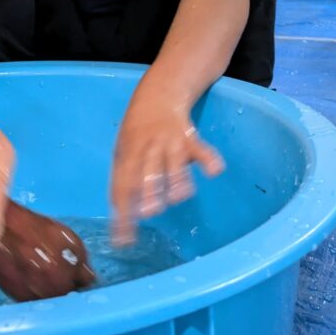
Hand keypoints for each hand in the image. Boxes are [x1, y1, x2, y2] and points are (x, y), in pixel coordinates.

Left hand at [111, 99, 224, 245]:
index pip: (122, 185)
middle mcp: (148, 148)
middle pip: (147, 172)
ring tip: (177, 197)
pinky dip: (209, 159)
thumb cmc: (137, 132)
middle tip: (149, 213)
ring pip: (173, 163)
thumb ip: (125, 181)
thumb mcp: (123, 151)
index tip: (124, 240)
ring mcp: (169, 142)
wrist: (158, 94)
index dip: (122, 213)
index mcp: (128, 154)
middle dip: (149, 193)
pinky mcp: (189, 138)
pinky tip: (213, 171)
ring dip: (176, 181)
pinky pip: (201, 149)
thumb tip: (124, 218)